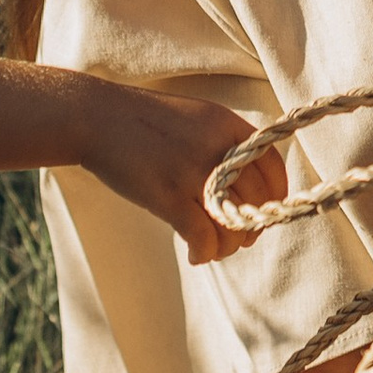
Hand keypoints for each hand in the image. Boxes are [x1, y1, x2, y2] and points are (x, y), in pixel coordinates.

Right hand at [81, 77, 288, 265]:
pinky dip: (204, 252)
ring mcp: (194, 171)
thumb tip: (243, 189)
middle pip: (256, 199)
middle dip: (251, 228)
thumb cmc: (141, 122)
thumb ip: (221, 145)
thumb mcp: (193, 119)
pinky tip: (195, 256)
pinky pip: (202, 235)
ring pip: (232, 223)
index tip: (266, 214)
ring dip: (227, 246)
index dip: (276, 196)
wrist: (95, 116)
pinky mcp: (169, 194)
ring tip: (212, 249)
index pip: (273, 165)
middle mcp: (217, 146)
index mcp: (226, 124)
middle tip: (238, 241)